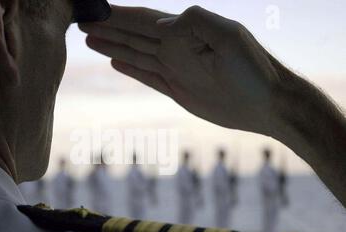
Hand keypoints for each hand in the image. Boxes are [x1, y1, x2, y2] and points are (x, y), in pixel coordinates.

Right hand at [79, 5, 286, 137]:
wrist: (267, 103)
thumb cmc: (254, 69)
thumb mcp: (230, 37)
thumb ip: (196, 23)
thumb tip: (161, 26)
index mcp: (185, 33)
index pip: (143, 21)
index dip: (118, 16)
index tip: (93, 11)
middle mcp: (176, 49)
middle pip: (133, 35)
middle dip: (108, 29)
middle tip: (81, 24)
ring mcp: (176, 69)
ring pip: (136, 54)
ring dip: (113, 46)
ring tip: (90, 40)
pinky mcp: (178, 90)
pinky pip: (148, 76)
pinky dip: (131, 68)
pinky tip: (116, 62)